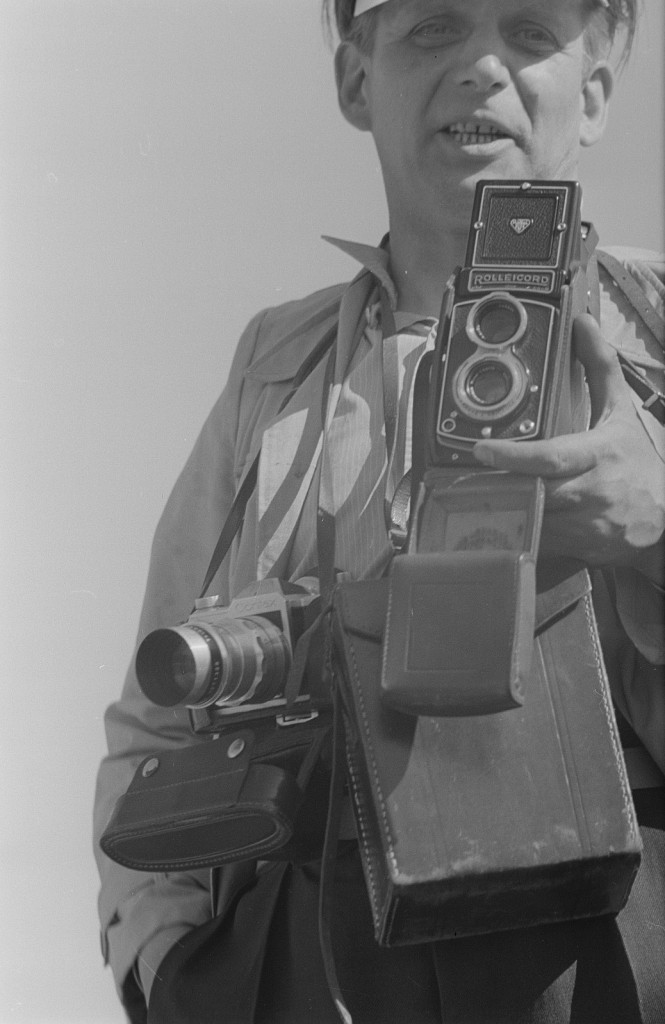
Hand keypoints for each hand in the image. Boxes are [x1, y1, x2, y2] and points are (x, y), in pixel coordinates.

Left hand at [473, 314, 664, 582]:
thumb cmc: (638, 463)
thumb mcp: (622, 413)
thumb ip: (600, 368)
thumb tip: (582, 323)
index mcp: (597, 455)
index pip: (551, 457)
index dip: (513, 456)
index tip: (480, 449)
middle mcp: (588, 492)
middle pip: (532, 491)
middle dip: (497, 486)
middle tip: (461, 478)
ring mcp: (581, 524)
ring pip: (530, 520)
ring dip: (501, 509)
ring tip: (470, 500)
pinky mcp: (574, 546)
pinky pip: (534, 541)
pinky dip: (515, 532)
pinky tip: (496, 521)